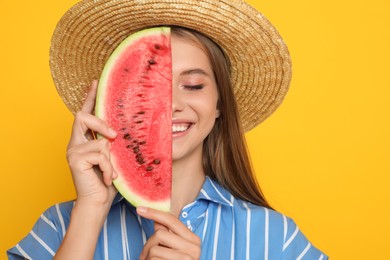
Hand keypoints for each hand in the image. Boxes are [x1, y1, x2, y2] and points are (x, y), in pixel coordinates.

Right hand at [66, 80, 117, 207]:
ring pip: (99, 141)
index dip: (90, 97)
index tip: (96, 82)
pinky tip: (107, 178)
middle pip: (82, 116)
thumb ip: (113, 143)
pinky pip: (100, 155)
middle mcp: (75, 142)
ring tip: (111, 173)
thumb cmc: (107, 181)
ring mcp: (73, 150)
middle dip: (100, 124)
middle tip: (114, 136)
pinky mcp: (74, 159)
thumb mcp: (113, 158)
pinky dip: (109, 168)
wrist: (97, 203)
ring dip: (111, 159)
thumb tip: (122, 130)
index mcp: (84, 140)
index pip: (85, 114)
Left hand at [137, 207, 200, 259]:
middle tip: (147, 256)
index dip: (154, 213)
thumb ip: (168, 234)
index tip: (139, 208)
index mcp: (194, 240)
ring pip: (154, 248)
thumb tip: (157, 219)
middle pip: (160, 234)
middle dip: (149, 244)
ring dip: (147, 257)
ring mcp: (186, 259)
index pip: (172, 220)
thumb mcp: (175, 248)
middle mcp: (194, 248)